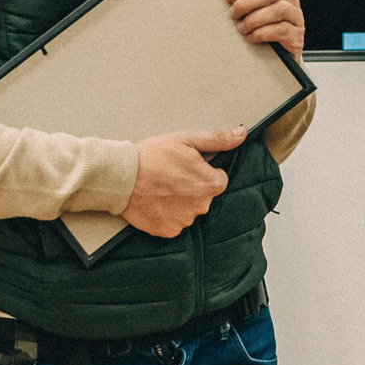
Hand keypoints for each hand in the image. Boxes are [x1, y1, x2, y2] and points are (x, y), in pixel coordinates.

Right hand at [123, 125, 245, 237]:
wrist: (122, 177)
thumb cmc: (153, 156)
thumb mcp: (187, 140)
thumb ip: (217, 139)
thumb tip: (241, 134)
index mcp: (210, 185)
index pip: (219, 179)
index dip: (204, 171)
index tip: (186, 166)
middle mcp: (201, 206)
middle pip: (204, 195)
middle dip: (192, 186)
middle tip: (171, 175)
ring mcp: (184, 221)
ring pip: (189, 209)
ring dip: (180, 201)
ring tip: (161, 187)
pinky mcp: (167, 230)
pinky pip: (174, 222)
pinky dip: (167, 213)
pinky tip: (155, 201)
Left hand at [216, 0, 303, 57]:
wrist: (272, 55)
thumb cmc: (257, 24)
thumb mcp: (246, 3)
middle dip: (246, 2)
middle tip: (233, 14)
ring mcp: (296, 17)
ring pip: (278, 9)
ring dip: (254, 19)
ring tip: (241, 28)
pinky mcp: (296, 36)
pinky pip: (282, 30)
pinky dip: (262, 33)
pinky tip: (251, 37)